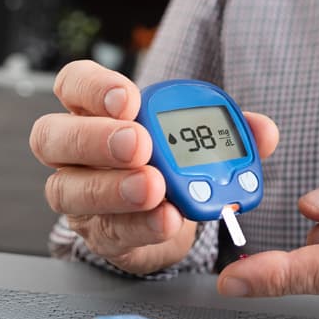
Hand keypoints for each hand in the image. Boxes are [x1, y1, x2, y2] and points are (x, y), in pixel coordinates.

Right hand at [30, 60, 278, 274]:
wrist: (168, 217)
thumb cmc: (172, 163)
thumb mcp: (201, 140)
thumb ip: (231, 130)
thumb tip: (264, 130)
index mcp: (97, 111)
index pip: (74, 84)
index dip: (95, 88)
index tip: (129, 99)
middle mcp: (74, 151)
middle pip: (54, 137)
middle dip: (97, 138)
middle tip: (140, 144)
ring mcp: (78, 194)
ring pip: (70, 190)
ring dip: (115, 189)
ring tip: (155, 188)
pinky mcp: (97, 235)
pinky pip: (109, 231)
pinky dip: (142, 225)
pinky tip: (168, 220)